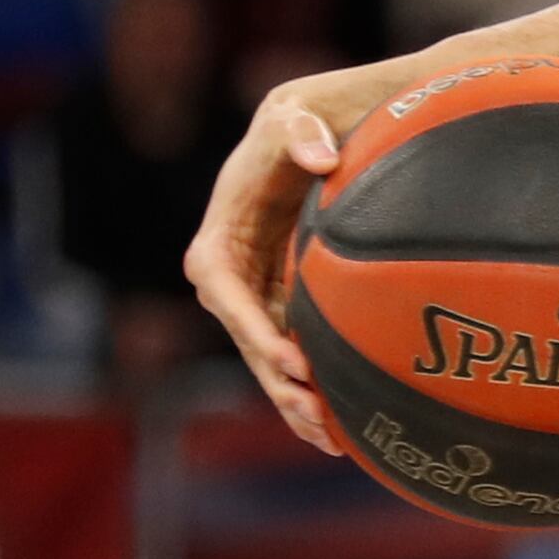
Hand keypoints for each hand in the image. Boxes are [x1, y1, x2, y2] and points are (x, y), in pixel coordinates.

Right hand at [184, 86, 356, 453]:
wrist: (312, 136)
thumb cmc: (299, 125)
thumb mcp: (294, 117)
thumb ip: (301, 130)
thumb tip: (321, 156)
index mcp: (219, 238)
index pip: (225, 292)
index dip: (252, 329)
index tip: (289, 359)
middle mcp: (229, 277)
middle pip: (246, 339)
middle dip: (277, 381)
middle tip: (316, 413)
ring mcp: (253, 297)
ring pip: (267, 360)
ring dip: (294, 401)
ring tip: (330, 441)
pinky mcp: (278, 309)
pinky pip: (288, 356)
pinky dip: (308, 392)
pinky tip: (338, 430)